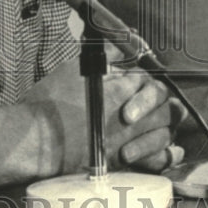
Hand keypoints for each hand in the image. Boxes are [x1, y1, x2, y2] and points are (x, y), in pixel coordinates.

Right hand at [20, 56, 181, 174]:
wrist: (34, 142)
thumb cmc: (48, 105)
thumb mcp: (75, 71)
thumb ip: (104, 59)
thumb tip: (121, 45)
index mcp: (117, 92)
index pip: (147, 81)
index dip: (146, 80)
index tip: (141, 81)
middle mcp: (126, 118)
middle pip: (162, 106)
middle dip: (163, 101)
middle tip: (163, 101)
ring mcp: (123, 141)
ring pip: (162, 133)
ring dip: (167, 126)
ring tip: (169, 123)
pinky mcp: (117, 162)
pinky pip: (152, 160)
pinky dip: (165, 155)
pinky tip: (172, 151)